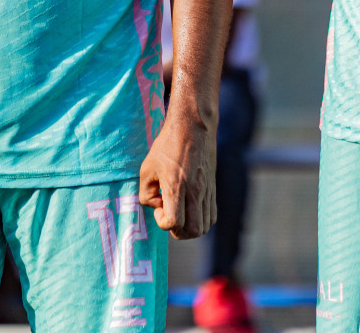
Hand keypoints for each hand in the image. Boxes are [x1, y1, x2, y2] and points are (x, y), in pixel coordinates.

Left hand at [138, 115, 215, 239]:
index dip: (163, 222)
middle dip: (178, 231)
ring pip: (204, 227)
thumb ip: (146, 194)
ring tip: (180, 211)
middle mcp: (195, 192)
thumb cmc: (166, 146)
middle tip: (169, 215)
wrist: (193, 127)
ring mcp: (207, 192)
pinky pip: (212, 216)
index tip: (159, 206)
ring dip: (190, 227)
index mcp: (177, 186)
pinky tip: (190, 207)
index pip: (174, 223)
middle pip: (193, 231)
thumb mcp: (146, 168)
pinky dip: (200, 220)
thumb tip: (158, 207)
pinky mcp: (213, 189)